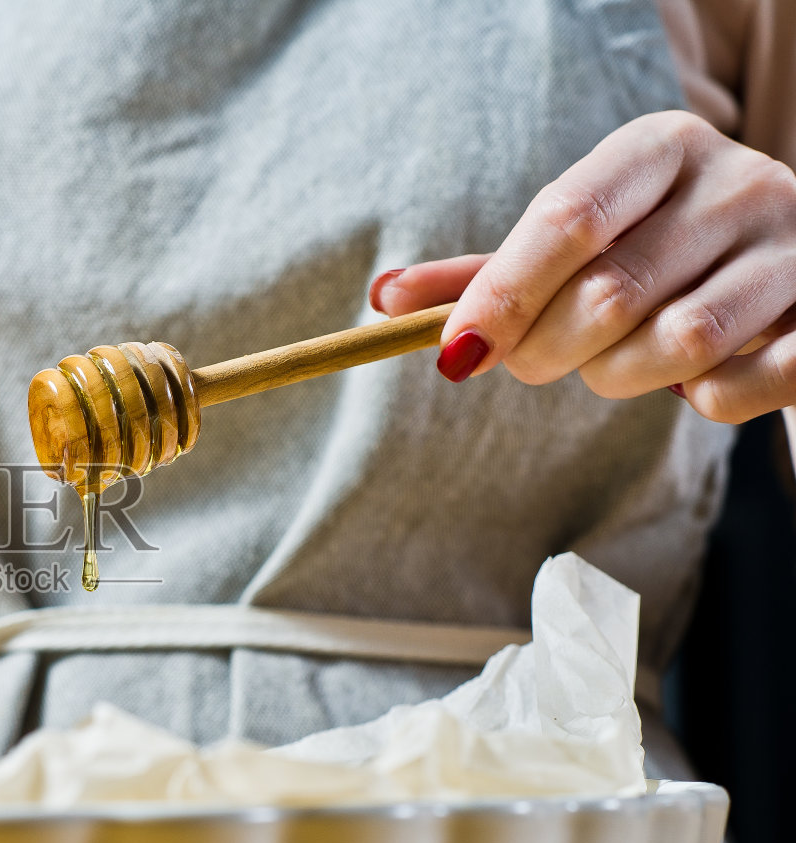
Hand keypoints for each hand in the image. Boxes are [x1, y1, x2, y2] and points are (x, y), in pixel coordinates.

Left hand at [370, 111, 795, 423]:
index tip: (456, 354)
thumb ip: (488, 275)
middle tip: (533, 364)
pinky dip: (701, 401)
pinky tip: (697, 378)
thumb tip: (383, 301)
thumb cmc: (658, 256)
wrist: (791, 266)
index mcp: (662, 148)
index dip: (501, 295)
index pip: (566, 217)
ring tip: (618, 363)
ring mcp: (795, 245)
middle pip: (610, 293)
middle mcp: (738, 181)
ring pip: (675, 346)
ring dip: (620, 378)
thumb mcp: (577, 246)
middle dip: (548, 351)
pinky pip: (740, 387)